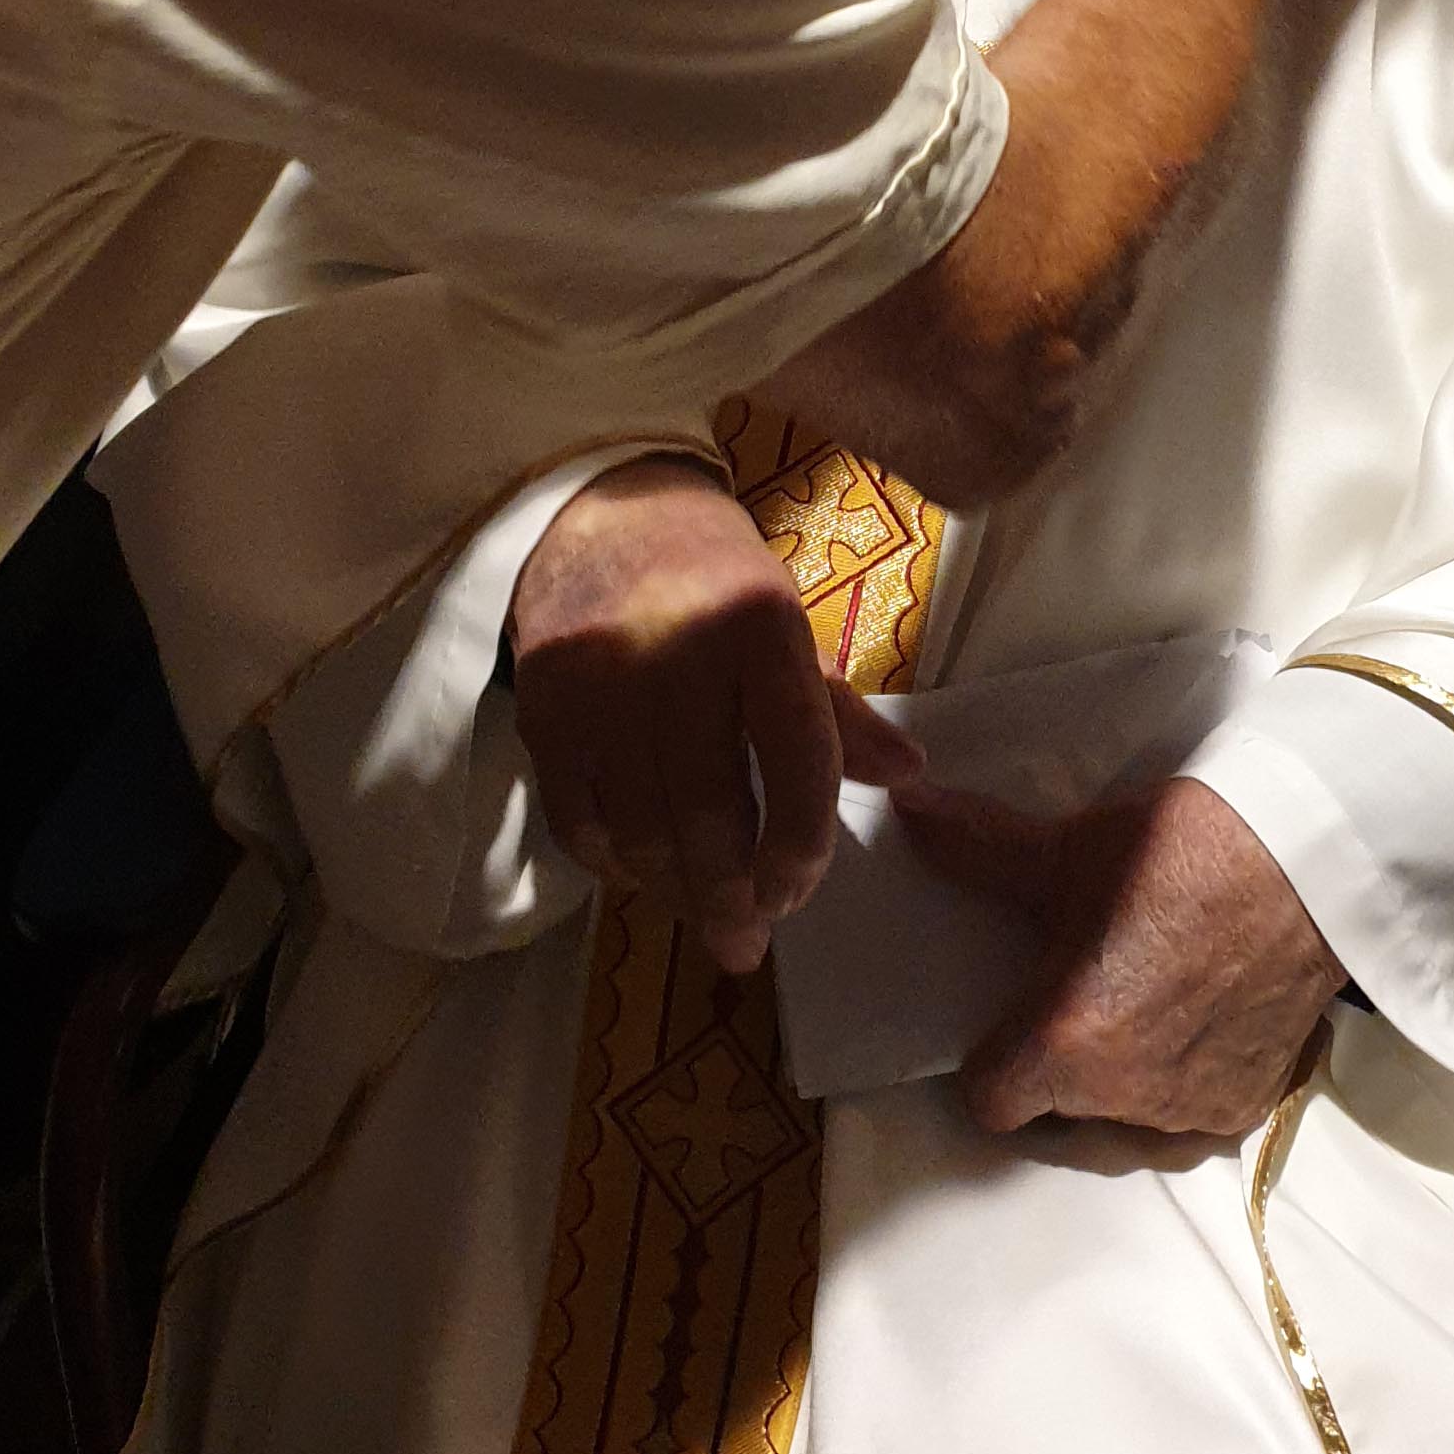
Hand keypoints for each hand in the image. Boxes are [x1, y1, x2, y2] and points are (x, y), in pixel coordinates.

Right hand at [510, 457, 922, 972]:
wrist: (593, 508)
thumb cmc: (709, 573)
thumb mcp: (785, 619)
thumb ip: (837, 708)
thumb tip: (909, 776)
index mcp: (762, 626)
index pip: (799, 761)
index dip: (804, 847)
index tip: (797, 893)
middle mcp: (680, 656)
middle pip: (712, 814)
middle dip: (734, 899)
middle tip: (746, 946)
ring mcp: (602, 684)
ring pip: (641, 829)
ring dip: (673, 889)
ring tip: (696, 912)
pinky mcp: (543, 707)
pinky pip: (577, 818)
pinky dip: (609, 863)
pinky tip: (638, 872)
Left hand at [898, 774, 1339, 1138]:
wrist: (1313, 862)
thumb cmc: (1180, 853)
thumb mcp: (1070, 850)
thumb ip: (980, 850)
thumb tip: (904, 810)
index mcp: (1065, 1046)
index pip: (989, 1101)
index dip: (988, 1062)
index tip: (1006, 1019)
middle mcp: (1123, 1100)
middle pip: (1055, 1115)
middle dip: (1054, 1070)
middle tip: (1077, 1001)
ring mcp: (1190, 1111)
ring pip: (1121, 1122)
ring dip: (1117, 1082)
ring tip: (1137, 1008)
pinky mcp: (1246, 1107)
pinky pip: (1186, 1116)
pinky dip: (1181, 1083)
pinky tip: (1192, 1020)